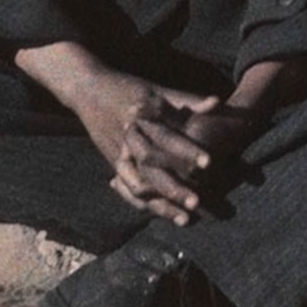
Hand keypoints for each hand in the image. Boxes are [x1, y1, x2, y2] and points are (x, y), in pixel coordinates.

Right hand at [69, 65, 219, 222]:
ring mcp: (118, 157)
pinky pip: (129, 191)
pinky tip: (166, 214)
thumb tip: (217, 103)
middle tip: (197, 203)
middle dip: (175, 189)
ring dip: (162, 206)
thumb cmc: (128, 88)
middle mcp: (128, 142)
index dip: (188, 151)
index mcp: (141, 120)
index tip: (209, 162)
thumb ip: (187, 100)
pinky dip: (147, 204)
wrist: (89, 91)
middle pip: (151, 171)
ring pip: (140, 188)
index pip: (167, 138)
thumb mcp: (158, 90)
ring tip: (185, 219)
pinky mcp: (115, 166)